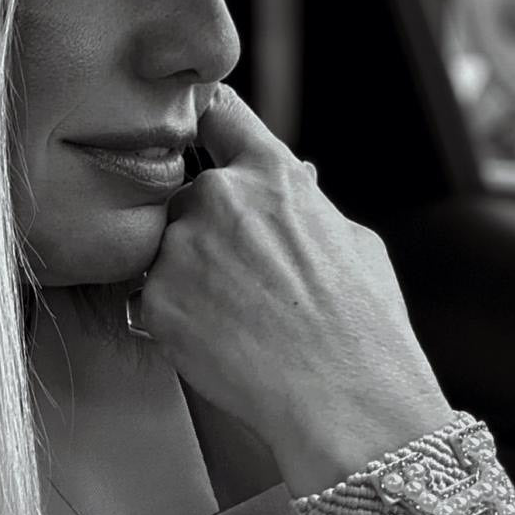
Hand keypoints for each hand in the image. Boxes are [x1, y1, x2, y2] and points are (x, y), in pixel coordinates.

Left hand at [137, 83, 452, 497]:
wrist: (344, 401)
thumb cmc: (363, 328)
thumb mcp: (355, 243)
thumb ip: (308, 204)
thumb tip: (297, 180)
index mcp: (272, 175)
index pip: (217, 113)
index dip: (203, 120)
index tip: (193, 129)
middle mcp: (218, 198)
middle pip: (187, 196)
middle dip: (204, 230)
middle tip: (241, 283)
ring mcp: (180, 248)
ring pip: (165, 250)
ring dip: (185, 275)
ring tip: (235, 320)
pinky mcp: (154, 300)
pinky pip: (150, 299)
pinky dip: (173, 320)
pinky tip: (218, 343)